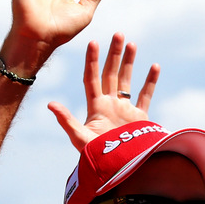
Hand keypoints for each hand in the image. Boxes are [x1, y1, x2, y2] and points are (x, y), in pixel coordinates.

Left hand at [48, 33, 159, 151]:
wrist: (120, 169)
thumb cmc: (98, 157)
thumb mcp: (80, 138)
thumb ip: (67, 121)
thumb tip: (50, 104)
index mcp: (95, 107)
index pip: (91, 79)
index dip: (92, 61)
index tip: (93, 42)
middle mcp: (109, 105)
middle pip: (110, 74)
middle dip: (113, 54)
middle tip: (117, 34)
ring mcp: (124, 110)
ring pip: (126, 81)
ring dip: (129, 62)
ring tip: (131, 43)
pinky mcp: (139, 118)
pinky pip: (145, 96)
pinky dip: (149, 82)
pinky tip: (153, 66)